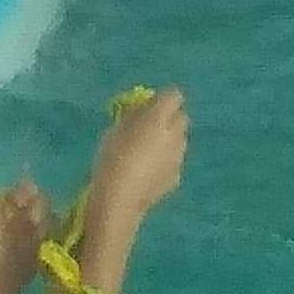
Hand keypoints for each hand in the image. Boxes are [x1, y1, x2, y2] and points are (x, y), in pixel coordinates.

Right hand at [90, 87, 189, 217]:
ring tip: (146, 154)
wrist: (119, 198)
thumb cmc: (112, 158)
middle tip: (149, 129)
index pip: (174, 95)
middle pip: (180, 117)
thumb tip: (142, 108)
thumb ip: (133, 115)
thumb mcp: (115, 129)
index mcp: (160, 117)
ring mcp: (179, 155)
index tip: (147, 108)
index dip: (162, 100)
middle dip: (168, 119)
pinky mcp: (177, 175)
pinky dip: (165, 162)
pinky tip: (148, 174)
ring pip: (179, 139)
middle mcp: (176, 133)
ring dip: (168, 141)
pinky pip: (174, 161)